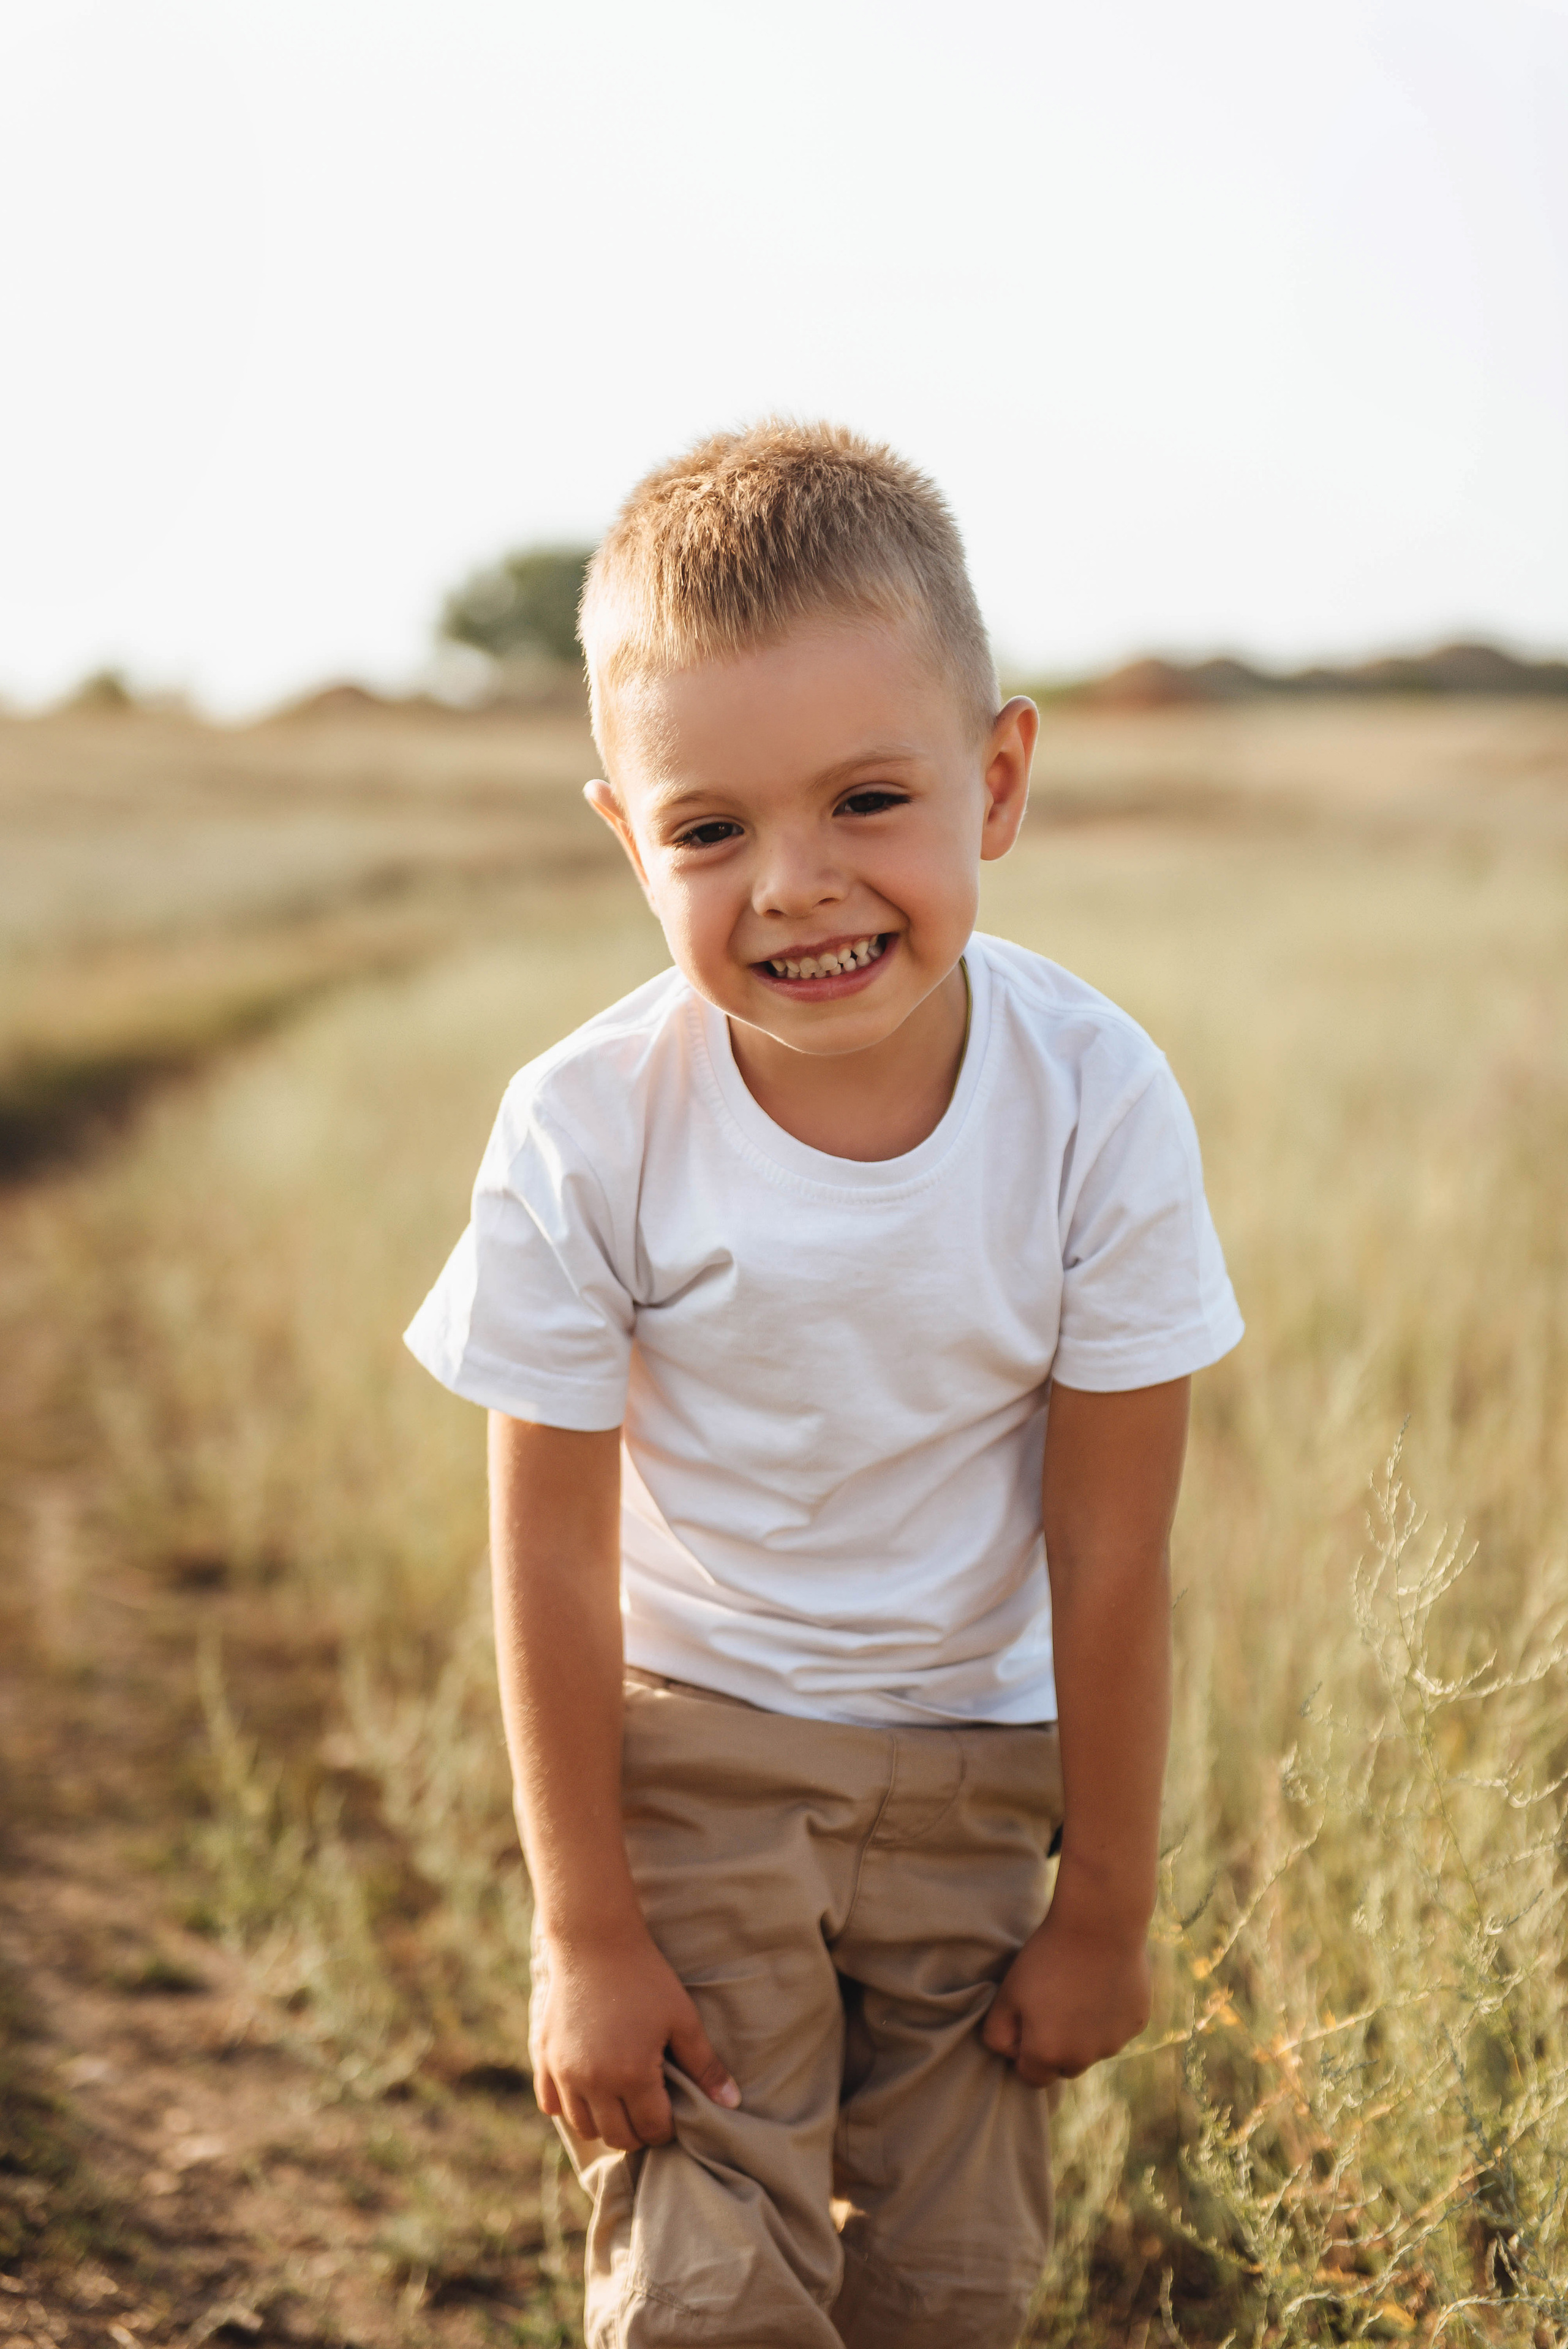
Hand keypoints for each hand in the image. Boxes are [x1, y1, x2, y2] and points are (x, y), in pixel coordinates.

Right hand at [531, 1919, 740, 2150]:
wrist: (595, 1941)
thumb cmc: (645, 1978)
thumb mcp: (682, 2019)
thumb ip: (706, 2066)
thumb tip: (733, 2103)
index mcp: (633, 2075)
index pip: (652, 2129)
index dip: (666, 2126)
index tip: (671, 2110)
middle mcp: (594, 2083)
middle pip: (617, 2137)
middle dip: (637, 2131)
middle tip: (648, 2109)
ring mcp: (564, 2072)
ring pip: (583, 2127)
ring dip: (604, 2123)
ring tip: (620, 2101)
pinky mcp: (544, 2058)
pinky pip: (550, 2104)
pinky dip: (569, 2106)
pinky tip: (587, 2088)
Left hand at [982, 1900, 1151, 2089]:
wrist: (1100, 1924)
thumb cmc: (1047, 1957)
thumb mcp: (1007, 1992)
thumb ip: (997, 2033)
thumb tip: (1008, 2053)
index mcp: (1049, 2054)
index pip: (1032, 2076)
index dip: (1024, 2051)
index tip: (1027, 2019)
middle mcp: (1084, 2058)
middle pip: (1064, 2065)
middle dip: (1056, 2046)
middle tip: (1052, 2003)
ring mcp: (1114, 2042)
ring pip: (1093, 2048)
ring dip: (1085, 2031)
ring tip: (1078, 1987)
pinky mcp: (1137, 2024)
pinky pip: (1116, 2028)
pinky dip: (1109, 2014)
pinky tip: (1102, 1981)